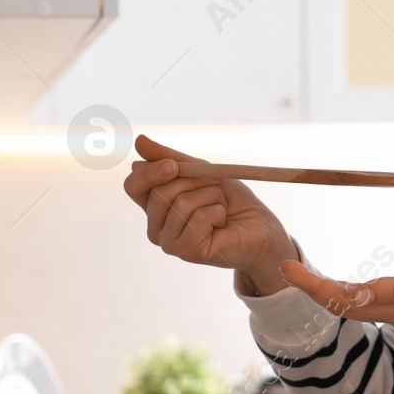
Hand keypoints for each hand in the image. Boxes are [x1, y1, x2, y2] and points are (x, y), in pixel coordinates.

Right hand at [123, 151, 294, 294]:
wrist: (260, 228)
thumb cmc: (232, 202)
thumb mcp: (202, 172)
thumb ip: (172, 159)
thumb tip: (139, 141)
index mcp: (155, 207)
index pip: (133, 186)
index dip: (150, 172)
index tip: (174, 164)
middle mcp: (157, 227)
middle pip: (159, 192)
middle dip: (195, 181)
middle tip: (216, 186)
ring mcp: (170, 243)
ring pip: (181, 203)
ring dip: (211, 197)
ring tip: (221, 207)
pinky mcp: (188, 252)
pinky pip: (199, 217)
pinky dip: (218, 212)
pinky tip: (223, 223)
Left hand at [278, 254, 393, 345]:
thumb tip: (356, 295)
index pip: (341, 298)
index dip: (311, 284)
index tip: (286, 268)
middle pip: (341, 302)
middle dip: (311, 287)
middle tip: (285, 267)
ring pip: (353, 302)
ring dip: (326, 289)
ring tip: (304, 274)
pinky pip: (370, 298)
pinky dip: (349, 289)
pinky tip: (345, 283)